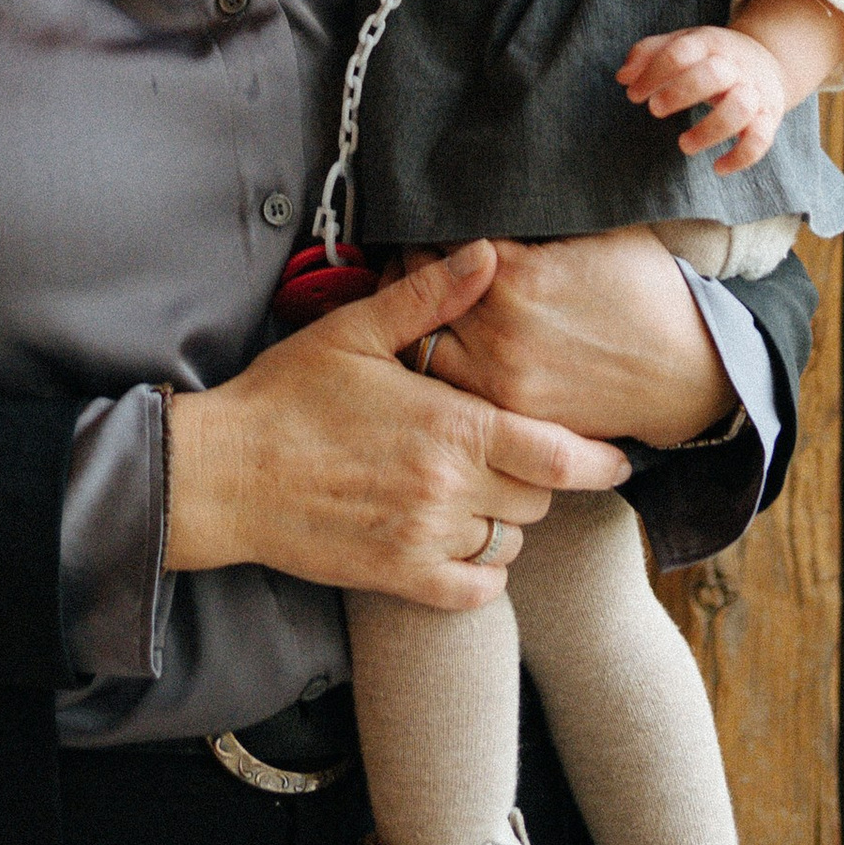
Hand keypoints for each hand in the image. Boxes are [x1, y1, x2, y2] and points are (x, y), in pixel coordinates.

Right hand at [164, 243, 628, 610]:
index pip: (557, 455)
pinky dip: (482, 572)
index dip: (599, 461)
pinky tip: (461, 541)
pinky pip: (476, 591)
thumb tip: (487, 253)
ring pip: (509, 543)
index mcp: (450, 425)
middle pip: (538, 499)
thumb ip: (430, 297)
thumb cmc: (288, 394)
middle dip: (537, 478)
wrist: (226, 472)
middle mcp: (448, 488)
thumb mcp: (356, 330)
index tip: (617, 460)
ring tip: (476, 492)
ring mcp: (424, 538)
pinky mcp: (398, 577)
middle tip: (510, 456)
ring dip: (506, 521)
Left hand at [428, 230, 735, 449]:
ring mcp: (500, 377)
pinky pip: (447, 388)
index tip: (434, 227)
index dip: (433, 229)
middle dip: (417, 268)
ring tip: (425, 307)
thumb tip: (491, 182)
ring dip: (417, 318)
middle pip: (416, 286)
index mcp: (516, 271)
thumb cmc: (650, 291)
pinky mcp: (510, 414)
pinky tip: (446, 349)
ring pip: (418, 341)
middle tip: (421, 261)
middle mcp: (498, 326)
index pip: (437, 238)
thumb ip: (539, 213)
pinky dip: (438, 365)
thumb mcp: (601, 229)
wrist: (692, 372)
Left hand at [619, 23, 788, 172]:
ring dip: (709, 130)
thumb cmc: (713, 55)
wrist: (769, 59)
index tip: (633, 95)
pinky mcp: (770, 117)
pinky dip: (741, 157)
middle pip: (713, 74)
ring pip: (739, 108)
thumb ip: (650, 53)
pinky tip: (717, 167)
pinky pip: (761, 140)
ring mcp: (755, 92)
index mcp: (709, 44)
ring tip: (683, 145)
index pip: (680, 52)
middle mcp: (735, 66)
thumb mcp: (684, 43)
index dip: (652, 74)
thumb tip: (623, 77)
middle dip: (680, 92)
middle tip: (655, 110)